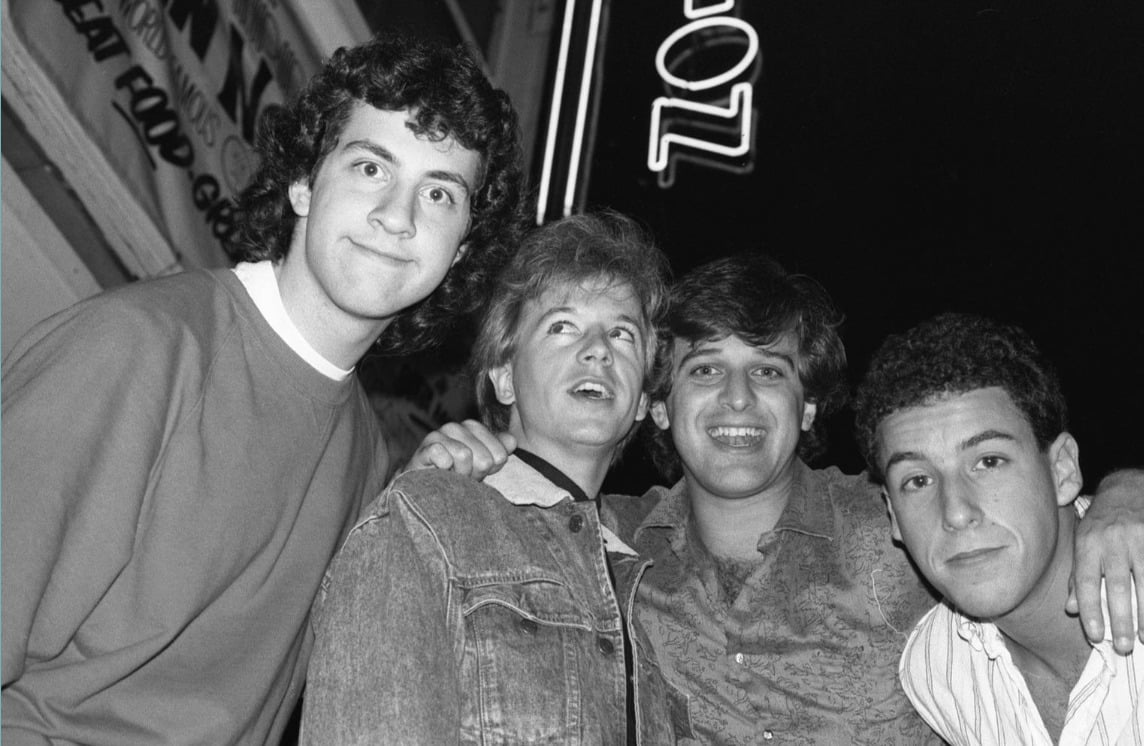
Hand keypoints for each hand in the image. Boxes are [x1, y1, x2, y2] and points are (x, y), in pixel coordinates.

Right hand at [402, 419, 515, 479]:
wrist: (422, 485)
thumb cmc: (455, 474)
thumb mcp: (482, 464)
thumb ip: (499, 451)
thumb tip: (512, 441)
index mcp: (473, 428)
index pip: (499, 454)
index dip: (490, 470)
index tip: (478, 472)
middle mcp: (456, 427)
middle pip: (484, 458)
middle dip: (475, 474)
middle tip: (462, 476)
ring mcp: (438, 435)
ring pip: (464, 455)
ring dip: (460, 475)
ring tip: (451, 476)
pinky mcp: (423, 448)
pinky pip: (442, 456)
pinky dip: (443, 470)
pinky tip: (439, 472)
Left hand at [1067, 469, 1143, 653]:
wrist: (1129, 488)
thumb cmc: (1101, 523)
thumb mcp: (1082, 542)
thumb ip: (1077, 576)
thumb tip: (1072, 609)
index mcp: (1088, 544)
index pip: (1086, 582)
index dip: (1090, 610)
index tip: (1094, 635)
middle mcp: (1113, 542)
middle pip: (1118, 587)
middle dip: (1120, 619)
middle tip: (1122, 647)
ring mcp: (1139, 539)